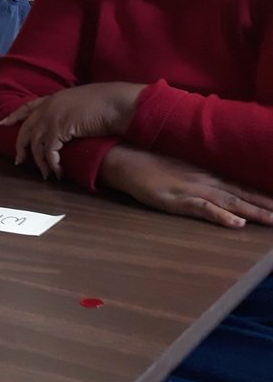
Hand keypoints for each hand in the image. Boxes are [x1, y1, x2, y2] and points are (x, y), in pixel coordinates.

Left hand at [2, 83, 144, 179]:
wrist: (116, 103)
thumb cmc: (106, 103)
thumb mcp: (81, 102)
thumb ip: (68, 109)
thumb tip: (67, 121)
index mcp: (53, 98)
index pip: (27, 107)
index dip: (14, 116)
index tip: (3, 123)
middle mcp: (48, 107)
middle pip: (25, 129)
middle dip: (21, 147)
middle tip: (19, 162)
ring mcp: (51, 118)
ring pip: (35, 144)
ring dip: (40, 162)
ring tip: (46, 174)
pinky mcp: (58, 130)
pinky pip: (48, 151)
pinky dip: (52, 164)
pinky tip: (58, 172)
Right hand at [100, 145, 272, 228]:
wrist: (124, 159)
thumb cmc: (150, 164)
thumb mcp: (180, 169)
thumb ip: (200, 178)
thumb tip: (219, 189)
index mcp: (207, 175)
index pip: (243, 187)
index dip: (264, 196)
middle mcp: (205, 181)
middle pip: (243, 195)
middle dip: (266, 206)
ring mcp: (191, 190)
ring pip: (229, 202)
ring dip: (253, 212)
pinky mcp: (175, 199)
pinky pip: (202, 208)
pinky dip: (220, 215)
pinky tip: (235, 222)